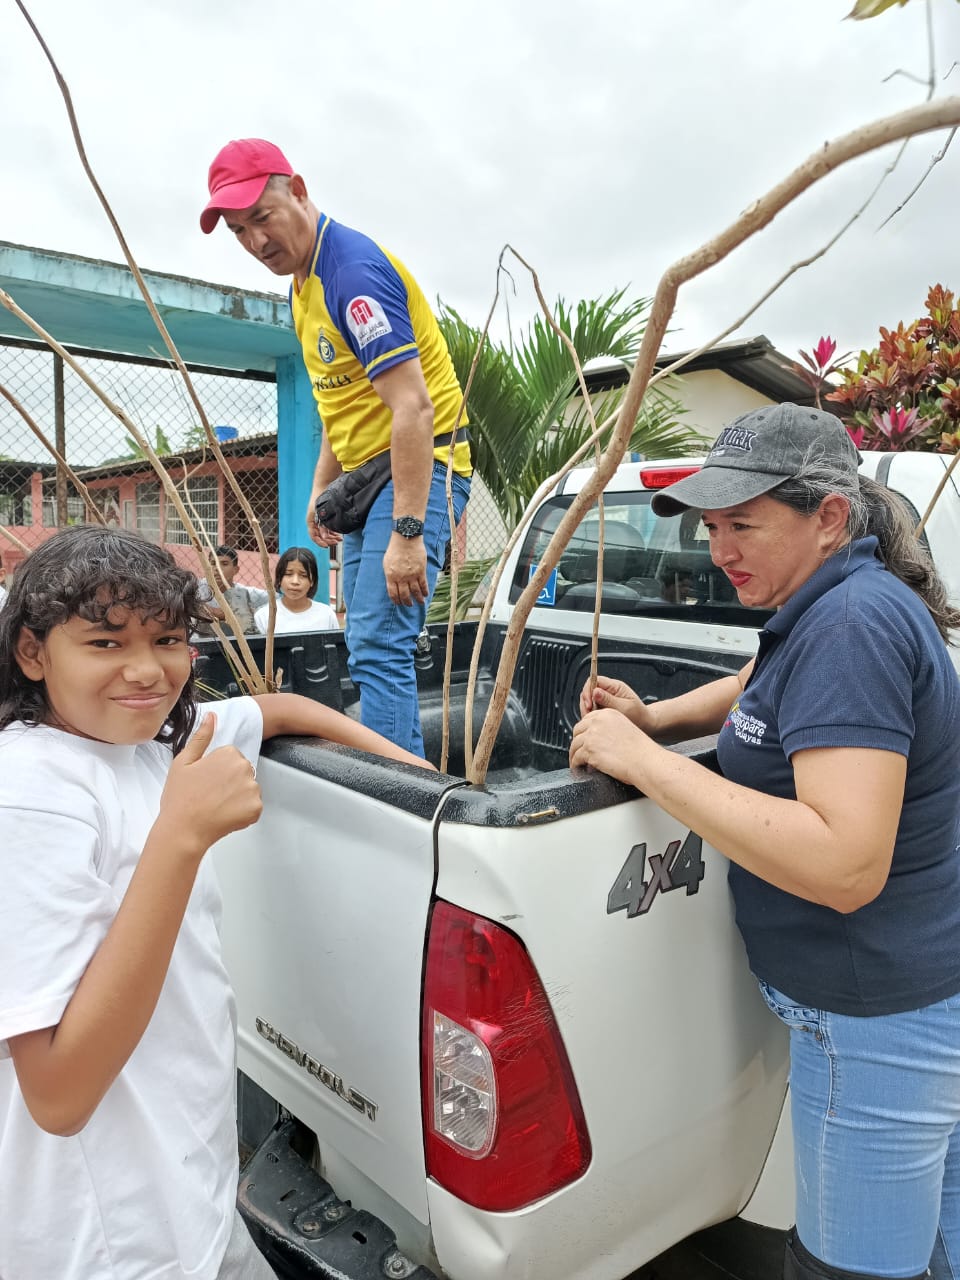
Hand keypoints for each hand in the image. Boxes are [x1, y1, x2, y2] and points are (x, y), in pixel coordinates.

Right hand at [159, 713, 262, 854]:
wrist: (182, 830)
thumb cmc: (180, 797)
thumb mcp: (184, 762)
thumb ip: (201, 737)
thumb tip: (212, 716)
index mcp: (229, 754)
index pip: (231, 757)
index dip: (217, 770)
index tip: (205, 781)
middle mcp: (245, 768)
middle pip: (243, 772)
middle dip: (231, 781)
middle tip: (210, 795)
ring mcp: (253, 789)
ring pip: (249, 789)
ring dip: (237, 797)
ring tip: (216, 806)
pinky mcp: (256, 809)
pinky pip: (253, 807)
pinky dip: (242, 812)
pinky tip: (225, 816)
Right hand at [306, 495, 342, 548]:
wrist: (323, 486)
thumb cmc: (320, 498)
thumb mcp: (321, 513)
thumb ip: (323, 526)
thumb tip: (325, 538)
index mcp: (310, 521)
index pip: (313, 536)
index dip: (320, 542)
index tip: (327, 546)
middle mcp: (314, 522)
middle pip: (320, 536)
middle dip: (328, 540)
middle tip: (336, 543)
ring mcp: (319, 520)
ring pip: (325, 532)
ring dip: (332, 537)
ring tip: (340, 539)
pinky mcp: (324, 517)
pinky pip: (328, 528)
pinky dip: (333, 531)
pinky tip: (339, 534)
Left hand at [383, 534, 427, 605]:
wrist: (406, 540)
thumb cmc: (395, 549)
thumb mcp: (387, 563)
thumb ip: (390, 574)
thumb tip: (392, 583)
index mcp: (391, 576)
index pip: (393, 593)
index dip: (396, 600)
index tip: (398, 604)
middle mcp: (401, 578)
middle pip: (404, 595)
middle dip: (407, 602)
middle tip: (409, 605)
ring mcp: (411, 575)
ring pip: (415, 592)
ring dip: (418, 599)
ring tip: (420, 603)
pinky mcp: (420, 571)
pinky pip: (423, 584)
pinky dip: (425, 591)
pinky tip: (426, 595)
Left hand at [569, 707, 649, 785]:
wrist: (645, 760)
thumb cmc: (641, 750)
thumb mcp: (625, 729)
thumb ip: (610, 729)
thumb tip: (599, 739)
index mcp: (608, 714)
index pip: (587, 719)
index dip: (584, 731)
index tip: (584, 738)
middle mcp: (598, 722)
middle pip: (578, 730)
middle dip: (577, 741)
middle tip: (579, 751)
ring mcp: (592, 735)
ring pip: (574, 745)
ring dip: (574, 754)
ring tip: (576, 762)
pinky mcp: (589, 750)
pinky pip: (576, 758)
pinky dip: (575, 764)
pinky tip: (578, 769)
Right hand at [578, 674, 649, 728]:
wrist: (646, 724)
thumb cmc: (639, 715)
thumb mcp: (624, 707)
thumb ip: (609, 700)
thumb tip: (595, 692)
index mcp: (615, 686)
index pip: (594, 680)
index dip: (588, 691)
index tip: (588, 704)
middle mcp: (609, 690)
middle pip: (589, 690)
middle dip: (586, 702)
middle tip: (588, 714)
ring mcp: (605, 698)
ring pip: (588, 700)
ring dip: (587, 710)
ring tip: (592, 720)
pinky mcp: (604, 707)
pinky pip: (592, 708)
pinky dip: (591, 715)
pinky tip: (595, 721)